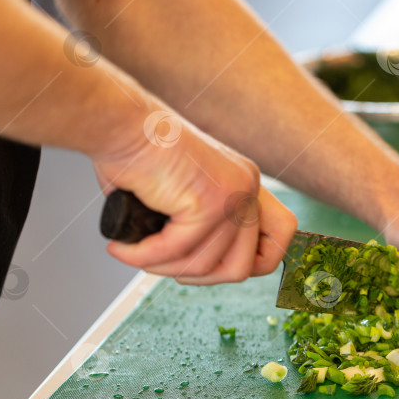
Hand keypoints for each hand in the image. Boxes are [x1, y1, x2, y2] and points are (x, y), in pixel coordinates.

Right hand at [92, 113, 296, 284]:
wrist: (117, 123)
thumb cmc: (134, 155)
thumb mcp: (181, 195)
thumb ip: (200, 227)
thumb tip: (199, 269)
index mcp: (247, 182)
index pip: (282, 234)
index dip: (253, 261)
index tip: (209, 265)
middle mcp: (248, 186)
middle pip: (242, 266)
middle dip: (196, 276)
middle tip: (159, 263)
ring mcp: (233, 194)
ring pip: (207, 265)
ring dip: (164, 268)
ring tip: (135, 253)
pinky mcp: (208, 202)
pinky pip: (177, 251)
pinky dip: (144, 257)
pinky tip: (122, 249)